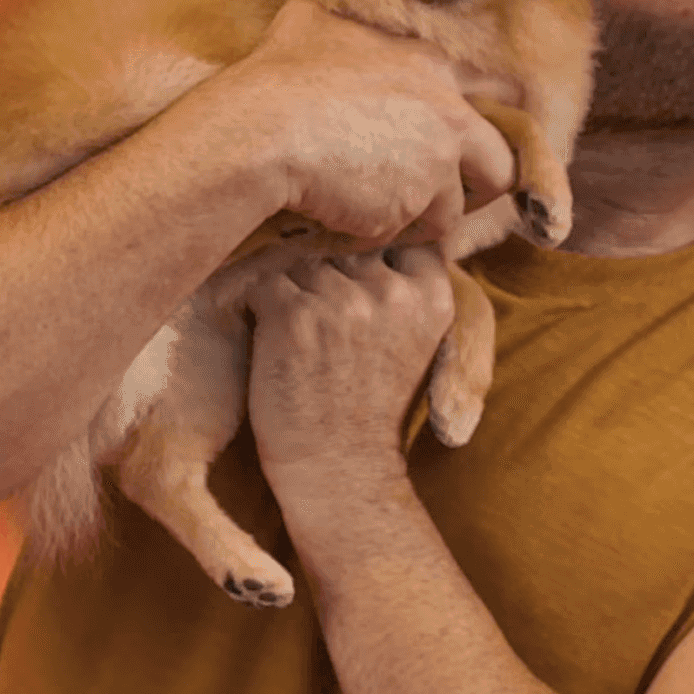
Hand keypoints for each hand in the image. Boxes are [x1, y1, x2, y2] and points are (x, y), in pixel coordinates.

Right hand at [220, 0, 515, 247]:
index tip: (455, 146)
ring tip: (377, 214)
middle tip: (442, 199)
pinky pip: (410, 231)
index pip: (492, 94)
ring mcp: (437, 159)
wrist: (260, 133)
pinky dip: (384, 233)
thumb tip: (315, 21)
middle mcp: (447, 109)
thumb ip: (333, 28)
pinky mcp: (418, 202)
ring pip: (454, 208)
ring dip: (420, 217)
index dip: (474, 129)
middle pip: (501, 163)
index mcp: (428, 63)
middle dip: (476, 188)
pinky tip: (349, 221)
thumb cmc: (276, 78)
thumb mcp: (304, 26)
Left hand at [246, 245, 453, 504]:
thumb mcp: (413, 339)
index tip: (364, 293)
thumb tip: (362, 226)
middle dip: (330, 278)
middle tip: (327, 332)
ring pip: (301, 262)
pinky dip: (262, 309)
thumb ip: (403, 285)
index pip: (398, 234)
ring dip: (294, 293)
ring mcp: (341, 301)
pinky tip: (277, 344)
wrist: (340, 468)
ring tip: (302, 341)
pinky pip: (265, 284)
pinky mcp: (293, 315)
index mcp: (431, 295)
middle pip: (344, 247)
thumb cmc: (370, 404)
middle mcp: (391, 291)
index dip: (372, 257)